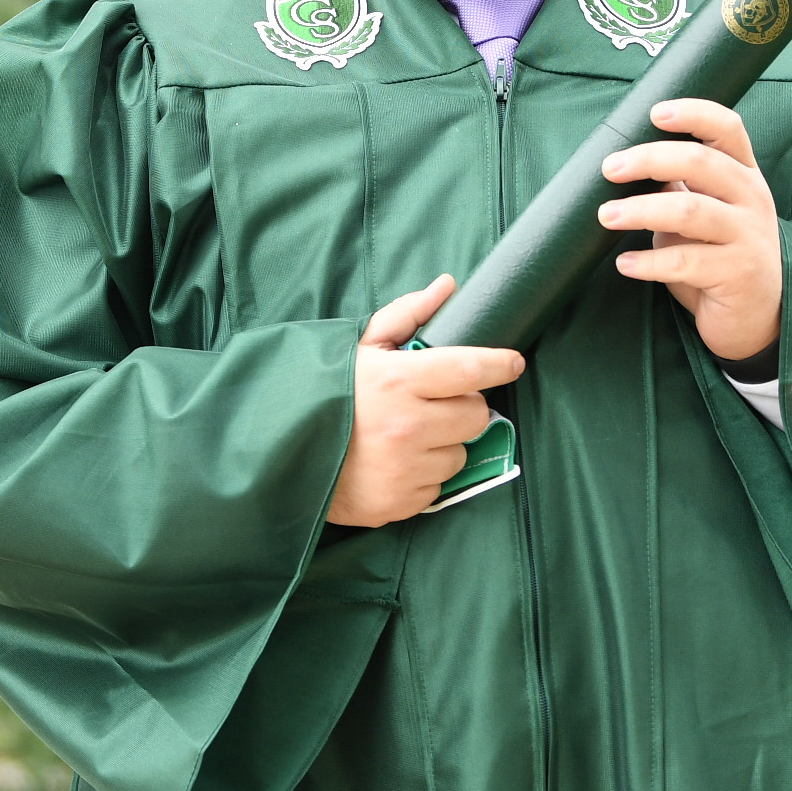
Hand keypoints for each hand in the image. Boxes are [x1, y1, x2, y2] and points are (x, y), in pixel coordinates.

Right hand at [328, 275, 525, 527]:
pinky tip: (396, 463)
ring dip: (443, 444)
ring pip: (459, 453)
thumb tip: (447, 287)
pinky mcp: (401, 502)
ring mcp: (406, 469)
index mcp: (397, 380)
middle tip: (433, 404)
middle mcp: (407, 426)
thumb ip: (405, 315)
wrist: (278, 453)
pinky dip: (424, 475)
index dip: (498, 363)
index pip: (469, 368)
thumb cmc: (324, 395)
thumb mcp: (358, 348)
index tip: (513, 362)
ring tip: (406, 436)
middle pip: (475, 414)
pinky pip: (438, 486)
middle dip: (461, 406)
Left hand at [598, 98, 781, 363]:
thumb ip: (679, 185)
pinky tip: (625, 263)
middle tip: (610, 168)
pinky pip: (686, 262)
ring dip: (641, 210)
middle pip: (701, 162)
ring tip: (607, 216)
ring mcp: (748, 236)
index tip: (655, 113)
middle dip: (649, 160)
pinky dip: (649, 262)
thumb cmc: (720, 254)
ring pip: (690, 211)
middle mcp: (751, 198)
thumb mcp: (707, 211)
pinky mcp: (737, 274)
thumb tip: (624, 161)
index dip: (693, 114)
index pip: (727, 129)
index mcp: (744, 174)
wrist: (758, 316)